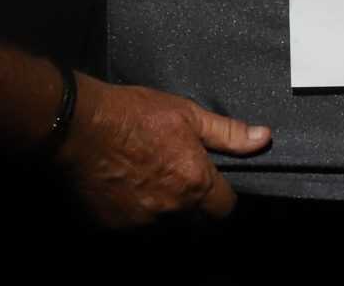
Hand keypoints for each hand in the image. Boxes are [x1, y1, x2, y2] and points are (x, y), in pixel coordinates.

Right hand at [55, 76, 271, 227]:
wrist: (80, 126)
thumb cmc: (135, 115)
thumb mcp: (188, 114)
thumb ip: (228, 133)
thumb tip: (264, 138)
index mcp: (194, 184)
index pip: (224, 209)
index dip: (222, 197)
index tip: (214, 185)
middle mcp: (170, 210)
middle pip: (195, 223)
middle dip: (194, 210)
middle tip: (180, 182)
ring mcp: (139, 223)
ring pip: (163, 228)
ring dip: (163, 213)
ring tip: (148, 182)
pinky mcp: (110, 228)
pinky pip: (131, 229)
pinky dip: (133, 215)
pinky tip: (125, 190)